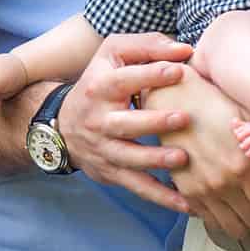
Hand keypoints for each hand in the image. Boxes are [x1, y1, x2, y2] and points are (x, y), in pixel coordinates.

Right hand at [57, 33, 197, 213]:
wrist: (63, 125)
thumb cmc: (101, 81)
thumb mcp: (113, 54)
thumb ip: (147, 46)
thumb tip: (184, 50)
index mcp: (101, 87)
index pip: (126, 79)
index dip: (152, 74)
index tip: (179, 70)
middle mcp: (98, 120)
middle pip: (125, 123)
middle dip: (154, 122)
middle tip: (183, 118)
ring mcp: (103, 150)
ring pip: (129, 158)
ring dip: (156, 160)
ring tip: (183, 159)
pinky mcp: (110, 173)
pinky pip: (137, 187)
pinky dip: (161, 197)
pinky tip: (186, 204)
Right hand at [148, 68, 249, 239]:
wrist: (175, 99)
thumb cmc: (217, 103)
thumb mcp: (249, 117)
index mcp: (247, 163)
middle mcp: (226, 182)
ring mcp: (205, 190)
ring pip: (236, 229)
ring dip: (247, 221)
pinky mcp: (188, 193)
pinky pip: (212, 221)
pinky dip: (224, 217)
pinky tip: (229, 202)